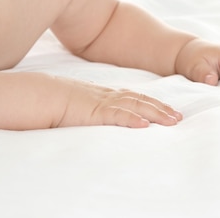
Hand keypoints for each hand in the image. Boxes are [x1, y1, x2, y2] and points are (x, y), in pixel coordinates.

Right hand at [55, 78, 182, 128]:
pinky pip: (117, 115)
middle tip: (179, 117)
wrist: (40, 94)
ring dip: (155, 113)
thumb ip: (90, 109)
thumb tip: (95, 118)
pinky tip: (145, 125)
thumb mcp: (77, 104)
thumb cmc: (54, 100)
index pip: (133, 96)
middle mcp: (107, 95)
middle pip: (140, 99)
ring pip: (135, 105)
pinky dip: (132, 118)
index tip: (167, 110)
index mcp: (103, 94)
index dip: (151, 103)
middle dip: (161, 108)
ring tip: (171, 121)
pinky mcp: (94, 111)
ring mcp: (102, 102)